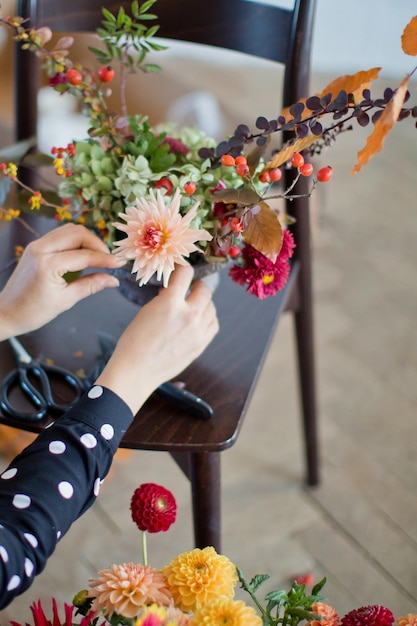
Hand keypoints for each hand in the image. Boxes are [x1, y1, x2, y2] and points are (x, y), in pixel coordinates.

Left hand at [0, 224, 123, 339]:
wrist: (6, 312)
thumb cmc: (33, 312)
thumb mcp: (66, 300)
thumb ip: (91, 286)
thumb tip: (113, 280)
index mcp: (48, 265)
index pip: (84, 256)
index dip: (105, 259)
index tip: (121, 263)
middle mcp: (41, 249)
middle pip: (78, 233)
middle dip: (97, 244)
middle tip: (109, 260)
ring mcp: (36, 245)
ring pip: (69, 230)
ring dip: (87, 240)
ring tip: (98, 257)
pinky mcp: (36, 246)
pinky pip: (60, 235)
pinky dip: (75, 241)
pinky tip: (83, 254)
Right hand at [96, 264, 218, 412]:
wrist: (137, 371)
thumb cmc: (134, 343)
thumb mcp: (146, 311)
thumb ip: (165, 299)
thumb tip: (174, 292)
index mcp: (170, 303)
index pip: (185, 274)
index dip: (183, 268)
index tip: (181, 269)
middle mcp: (188, 315)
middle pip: (204, 290)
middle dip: (196, 286)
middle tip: (190, 287)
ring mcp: (198, 331)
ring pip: (211, 307)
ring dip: (204, 302)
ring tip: (194, 304)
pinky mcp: (201, 344)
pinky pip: (213, 324)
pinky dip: (209, 318)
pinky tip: (200, 319)